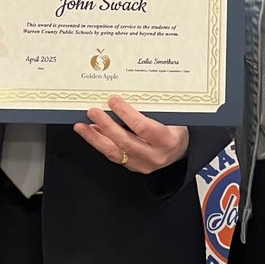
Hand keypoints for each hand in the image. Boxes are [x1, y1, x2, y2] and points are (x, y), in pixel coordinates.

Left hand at [73, 95, 188, 173]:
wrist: (182, 150)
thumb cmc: (177, 128)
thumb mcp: (172, 116)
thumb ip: (152, 109)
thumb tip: (125, 96)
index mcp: (167, 140)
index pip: (142, 128)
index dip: (125, 114)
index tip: (113, 101)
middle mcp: (155, 155)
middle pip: (125, 142)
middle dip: (106, 125)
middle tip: (93, 112)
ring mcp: (143, 164)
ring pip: (115, 153)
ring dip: (96, 138)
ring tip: (82, 126)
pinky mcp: (134, 167)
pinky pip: (115, 156)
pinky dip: (101, 144)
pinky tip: (92, 133)